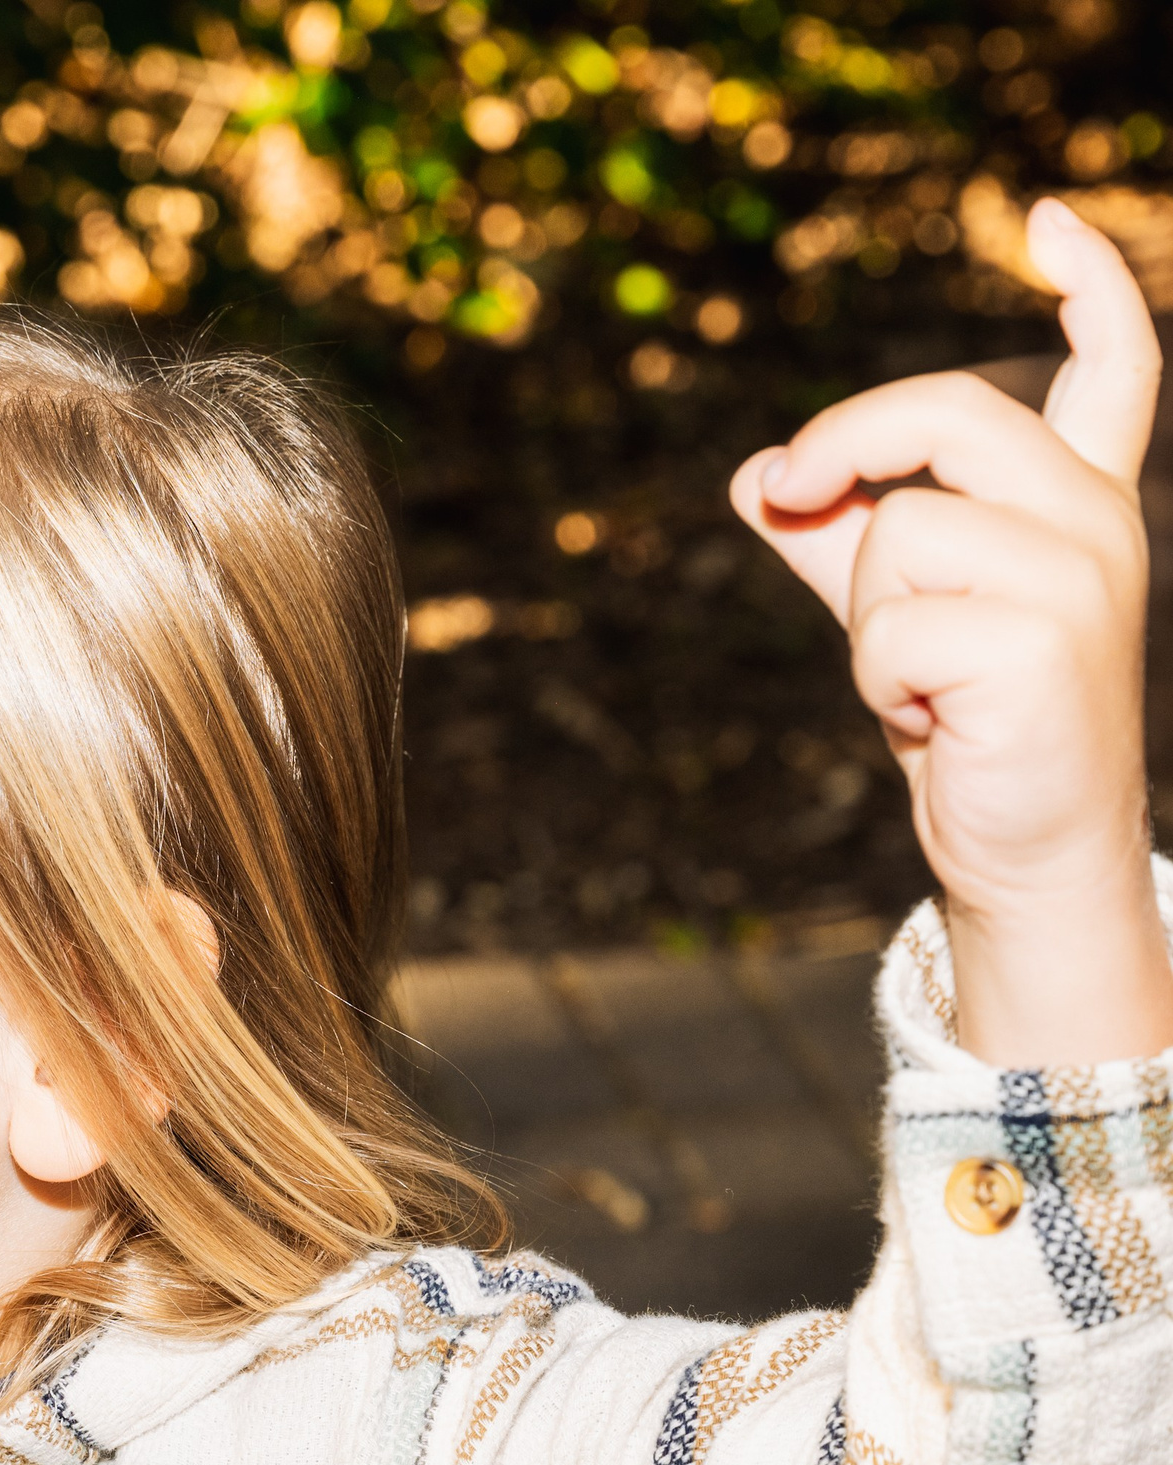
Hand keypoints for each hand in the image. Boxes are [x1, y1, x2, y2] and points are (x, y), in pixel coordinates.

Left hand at [735, 197, 1170, 1066]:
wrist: (1021, 844)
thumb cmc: (963, 720)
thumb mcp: (896, 608)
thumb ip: (834, 536)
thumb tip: (752, 478)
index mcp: (1082, 498)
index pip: (1114, 367)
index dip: (1088, 285)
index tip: (1038, 217)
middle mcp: (1102, 521)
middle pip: (950, 415)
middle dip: (844, 443)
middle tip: (782, 487)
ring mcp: (1086, 577)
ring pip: (899, 532)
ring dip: (868, 614)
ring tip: (920, 677)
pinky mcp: (1044, 642)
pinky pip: (888, 622)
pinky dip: (876, 677)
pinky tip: (932, 717)